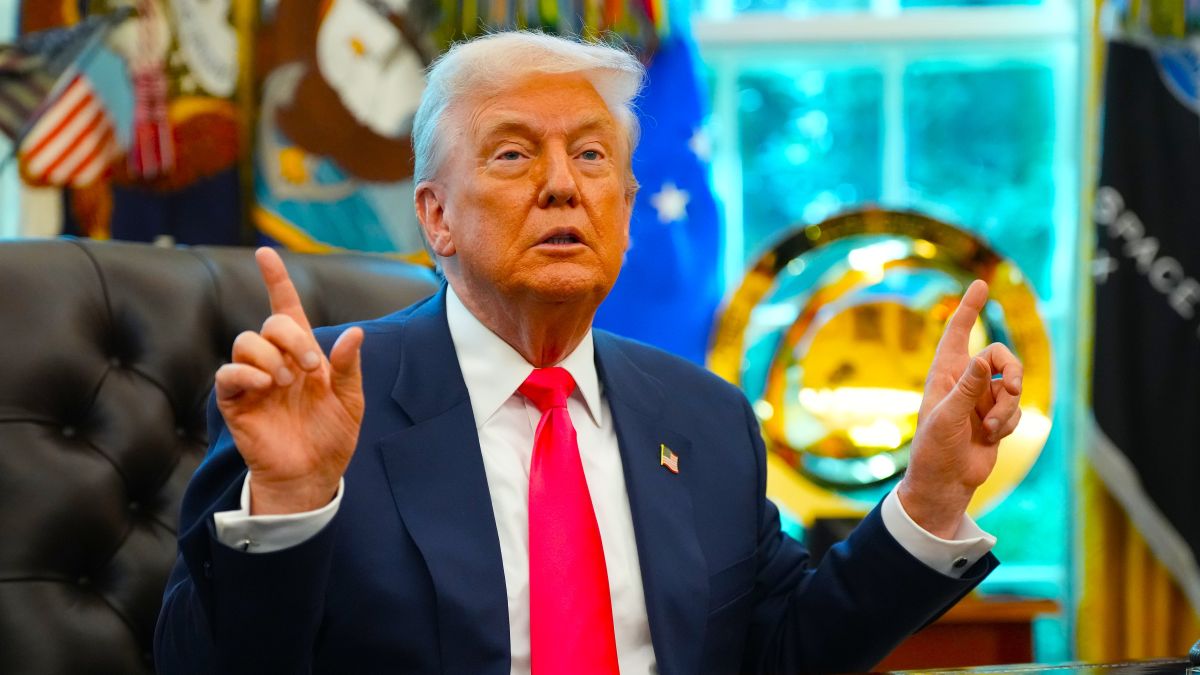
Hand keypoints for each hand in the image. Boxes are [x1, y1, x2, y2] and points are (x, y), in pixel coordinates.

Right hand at [214, 247, 365, 514]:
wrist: (313, 475)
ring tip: (286, 382)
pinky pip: (227, 374)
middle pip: (269, 324)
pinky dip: (245, 373)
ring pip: (246, 343)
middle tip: (310, 366)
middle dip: (291, 336)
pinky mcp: (237, 402)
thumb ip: (349, 367)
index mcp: (303, 355)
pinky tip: (266, 385)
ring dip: (269, 355)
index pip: (286, 308)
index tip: (266, 253)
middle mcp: (276, 361)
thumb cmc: (331, 437)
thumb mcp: (351, 400)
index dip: (276, 280)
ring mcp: (254, 381)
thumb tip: (355, 332)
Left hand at [897, 280, 1022, 538]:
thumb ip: (969, 388)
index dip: (969, 308)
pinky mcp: (996, 416)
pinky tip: (991, 438)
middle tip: (1012, 389)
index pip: (958, 332)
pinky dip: (1008, 423)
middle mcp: (965, 380)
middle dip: (1013, 372)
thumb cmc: (935, 449)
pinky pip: (1016, 408)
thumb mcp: (948, 417)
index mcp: (945, 373)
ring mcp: (982, 398)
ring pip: (1014, 385)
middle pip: (1002, 356)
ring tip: (988, 429)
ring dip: (1007, 408)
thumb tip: (985, 360)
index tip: (980, 284)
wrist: (946, 482)